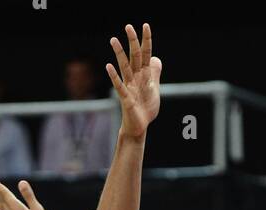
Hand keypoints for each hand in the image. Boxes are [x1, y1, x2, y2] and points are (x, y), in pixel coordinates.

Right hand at [107, 23, 161, 137]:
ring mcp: (130, 87)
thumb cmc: (145, 108)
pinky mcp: (126, 98)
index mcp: (145, 75)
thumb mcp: (154, 89)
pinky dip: (114, 76)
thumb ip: (155, 73)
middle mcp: (136, 78)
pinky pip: (119, 86)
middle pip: (135, 56)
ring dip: (119, 54)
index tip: (145, 25)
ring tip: (113, 40)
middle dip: (132, 42)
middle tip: (128, 26)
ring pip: (125, 67)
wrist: (140, 127)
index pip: (146, 54)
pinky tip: (108, 66)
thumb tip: (156, 58)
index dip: (146, 40)